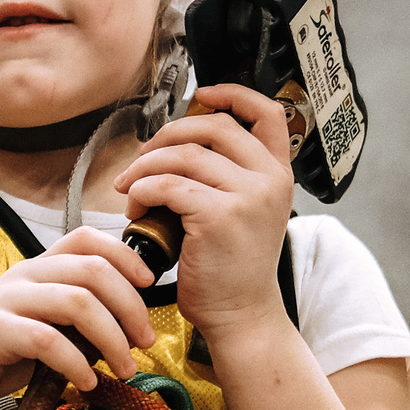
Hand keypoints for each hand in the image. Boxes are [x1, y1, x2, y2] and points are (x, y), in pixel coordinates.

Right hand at [0, 228, 155, 409]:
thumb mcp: (43, 327)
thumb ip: (77, 319)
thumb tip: (128, 326)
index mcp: (37, 269)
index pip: (86, 238)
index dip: (126, 255)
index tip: (150, 285)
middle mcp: (23, 276)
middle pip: (92, 270)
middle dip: (130, 306)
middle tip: (145, 341)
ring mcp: (6, 301)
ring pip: (77, 302)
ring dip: (112, 338)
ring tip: (125, 367)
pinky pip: (48, 339)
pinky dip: (77, 363)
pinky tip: (88, 383)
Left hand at [112, 84, 294, 342]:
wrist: (241, 315)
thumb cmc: (233, 268)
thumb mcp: (246, 212)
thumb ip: (228, 176)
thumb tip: (179, 144)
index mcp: (278, 174)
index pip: (268, 112)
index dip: (232, 94)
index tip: (201, 94)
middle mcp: (269, 179)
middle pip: (212, 126)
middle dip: (168, 135)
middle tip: (143, 157)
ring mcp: (247, 196)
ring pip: (183, 155)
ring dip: (145, 167)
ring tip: (131, 190)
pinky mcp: (218, 216)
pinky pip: (167, 185)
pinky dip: (142, 191)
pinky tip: (136, 208)